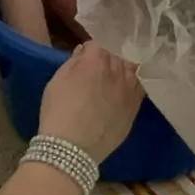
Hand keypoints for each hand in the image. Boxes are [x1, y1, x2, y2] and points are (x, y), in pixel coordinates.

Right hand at [38, 42, 142, 162]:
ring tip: (113, 80)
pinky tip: (124, 91)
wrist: (72, 148)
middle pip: (115, 56)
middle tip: (96, 71)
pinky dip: (132, 86)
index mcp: (95, 60)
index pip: (95, 45)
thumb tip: (83, 53)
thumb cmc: (58, 112)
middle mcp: (117, 71)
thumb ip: (72, 62)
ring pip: (131, 70)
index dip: (87, 52)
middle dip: (106, 60)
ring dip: (122, 71)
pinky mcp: (135, 107)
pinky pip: (139, 89)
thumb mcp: (56, 82)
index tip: (82, 60)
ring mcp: (129, 90)